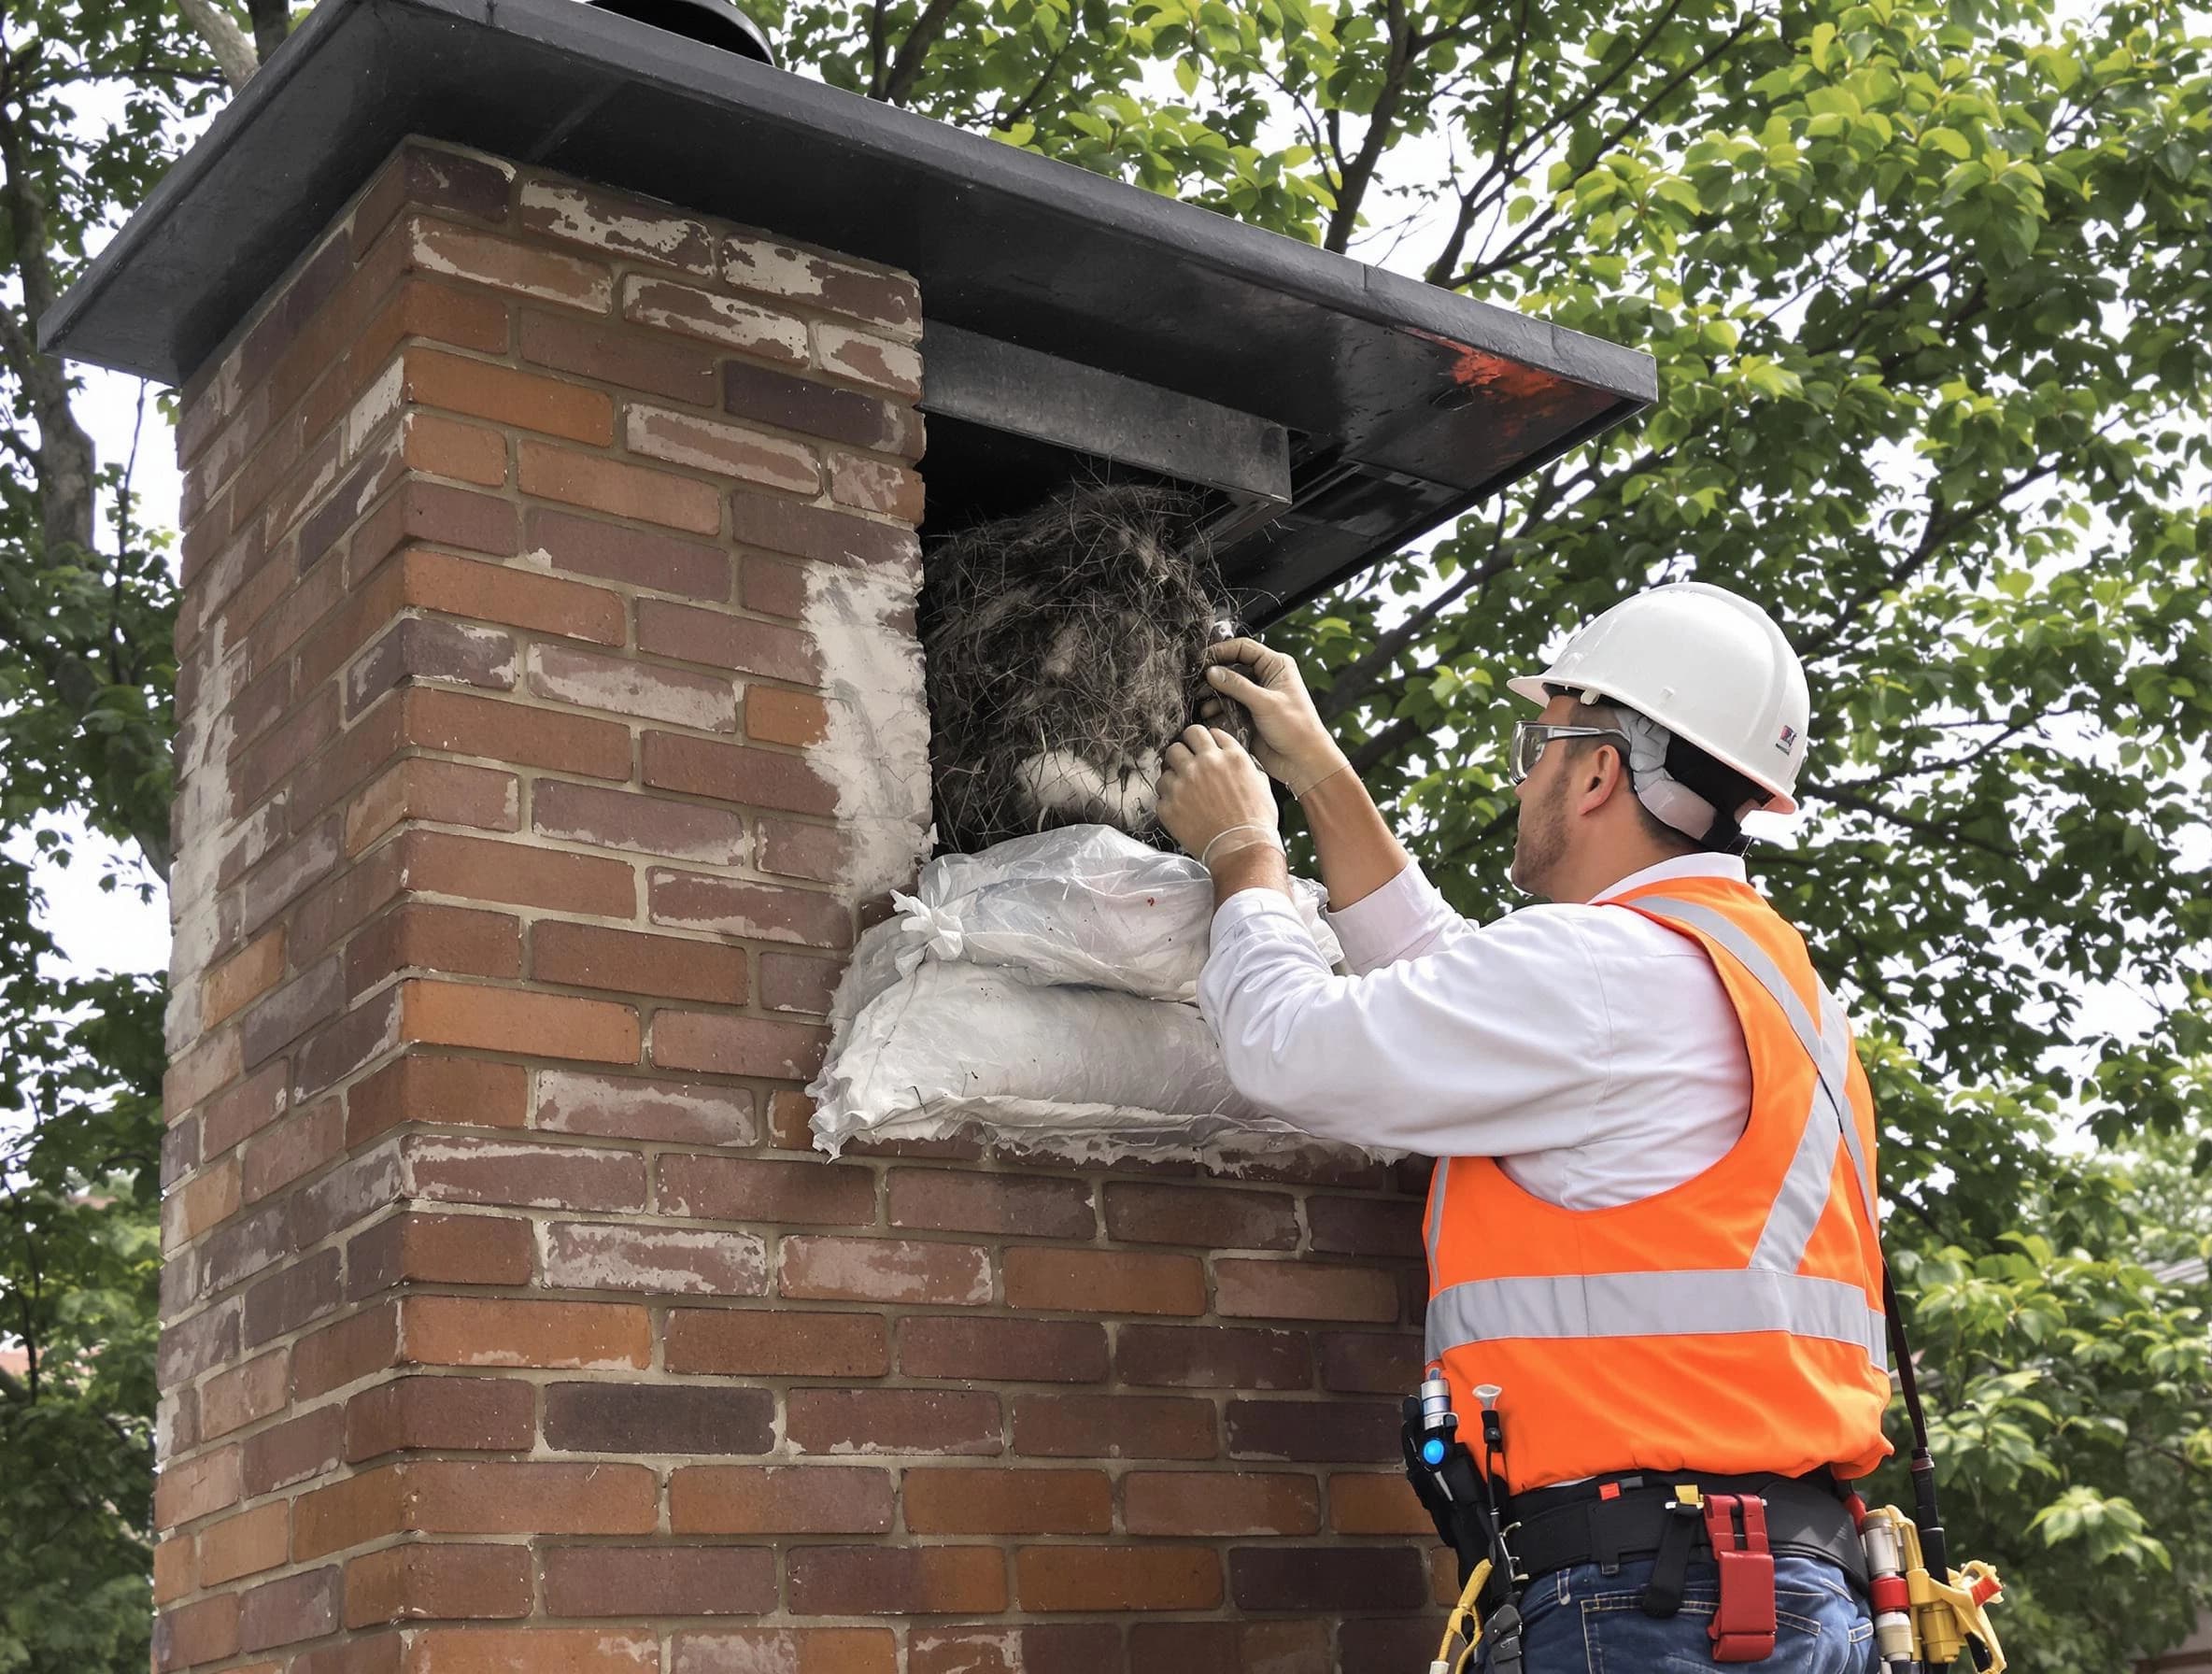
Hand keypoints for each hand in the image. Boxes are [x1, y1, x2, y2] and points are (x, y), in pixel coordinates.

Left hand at [1156, 725, 1279, 867]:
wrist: (1242, 850)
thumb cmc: (1256, 822)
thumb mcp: (1261, 783)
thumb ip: (1243, 764)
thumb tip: (1231, 757)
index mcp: (1230, 756)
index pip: (1206, 732)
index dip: (1203, 741)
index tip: (1202, 748)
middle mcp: (1205, 764)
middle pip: (1181, 741)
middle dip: (1184, 750)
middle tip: (1187, 762)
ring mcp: (1183, 783)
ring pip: (1167, 763)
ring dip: (1174, 773)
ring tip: (1182, 786)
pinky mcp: (1169, 804)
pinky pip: (1161, 793)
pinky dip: (1169, 798)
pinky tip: (1180, 807)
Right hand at [1202, 639, 1349, 794]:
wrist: (1302, 761)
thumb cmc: (1297, 729)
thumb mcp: (1265, 703)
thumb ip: (1237, 685)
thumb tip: (1212, 672)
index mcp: (1276, 666)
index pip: (1244, 648)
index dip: (1222, 651)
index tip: (1203, 659)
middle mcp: (1265, 678)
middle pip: (1232, 667)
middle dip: (1215, 676)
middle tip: (1199, 684)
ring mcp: (1256, 697)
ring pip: (1228, 688)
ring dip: (1214, 694)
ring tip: (1202, 702)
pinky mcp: (1249, 714)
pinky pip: (1228, 706)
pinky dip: (1218, 709)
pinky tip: (1210, 715)